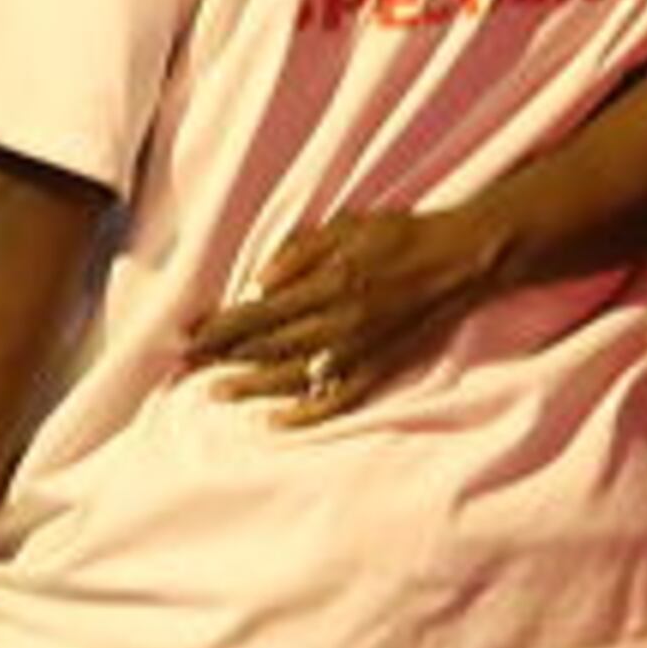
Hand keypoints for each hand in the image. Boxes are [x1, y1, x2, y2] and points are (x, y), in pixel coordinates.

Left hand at [182, 209, 495, 424]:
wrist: (461, 260)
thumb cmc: (402, 235)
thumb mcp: (347, 226)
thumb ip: (300, 253)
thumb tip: (257, 283)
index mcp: (328, 284)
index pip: (257, 313)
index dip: (219, 327)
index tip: (188, 336)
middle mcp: (338, 323)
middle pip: (267, 347)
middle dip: (222, 357)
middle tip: (186, 366)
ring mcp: (358, 351)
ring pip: (293, 377)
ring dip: (251, 387)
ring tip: (218, 392)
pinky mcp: (378, 367)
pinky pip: (336, 400)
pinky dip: (304, 415)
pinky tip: (276, 420)